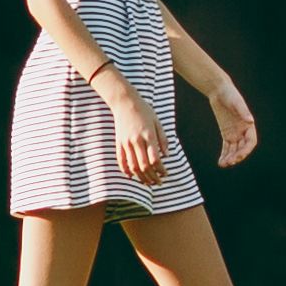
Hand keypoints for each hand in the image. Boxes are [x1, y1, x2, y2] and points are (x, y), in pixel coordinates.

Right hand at [96, 70, 167, 190]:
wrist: (125, 103)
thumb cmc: (144, 111)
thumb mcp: (158, 123)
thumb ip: (163, 139)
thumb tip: (167, 156)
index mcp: (148, 136)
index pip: (155, 159)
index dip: (161, 170)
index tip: (166, 174)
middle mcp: (136, 141)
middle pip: (144, 166)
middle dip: (152, 177)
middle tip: (159, 183)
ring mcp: (126, 143)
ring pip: (133, 166)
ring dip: (141, 177)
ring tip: (148, 183)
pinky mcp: (119, 143)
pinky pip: (121, 161)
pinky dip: (126, 170)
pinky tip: (132, 176)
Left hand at [207, 84, 259, 168]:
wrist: (219, 91)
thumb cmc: (229, 94)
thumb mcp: (236, 102)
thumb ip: (243, 111)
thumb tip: (250, 121)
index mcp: (248, 124)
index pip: (251, 141)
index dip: (246, 150)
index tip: (238, 156)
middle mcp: (243, 130)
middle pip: (242, 148)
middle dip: (236, 156)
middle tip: (228, 162)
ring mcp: (235, 133)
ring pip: (234, 149)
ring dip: (230, 158)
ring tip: (223, 164)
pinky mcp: (227, 133)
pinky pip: (227, 147)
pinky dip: (225, 154)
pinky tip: (221, 161)